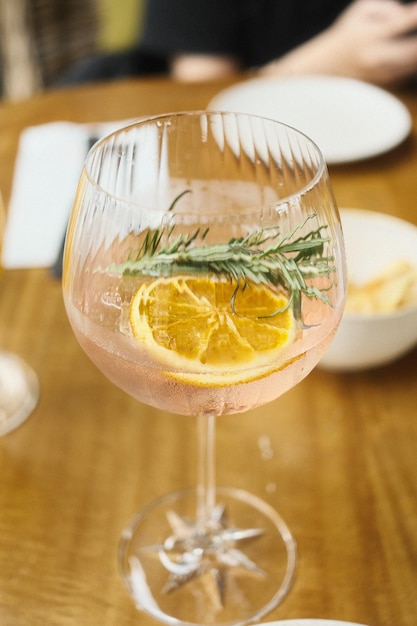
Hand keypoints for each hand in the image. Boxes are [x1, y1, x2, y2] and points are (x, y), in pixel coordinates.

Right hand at [261, 0, 416, 85]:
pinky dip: (412, 63)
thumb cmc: (348, 33)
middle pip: (410, 51)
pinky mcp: (383, 83)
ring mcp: (379, 73)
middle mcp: (374, 57)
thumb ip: (387, 7)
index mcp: (367, 36)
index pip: (398, 24)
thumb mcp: (360, 11)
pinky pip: (406, 73)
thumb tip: (407, 15)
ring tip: (415, 45)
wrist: (328, 66)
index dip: (414, 16)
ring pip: (411, 65)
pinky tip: (412, 54)